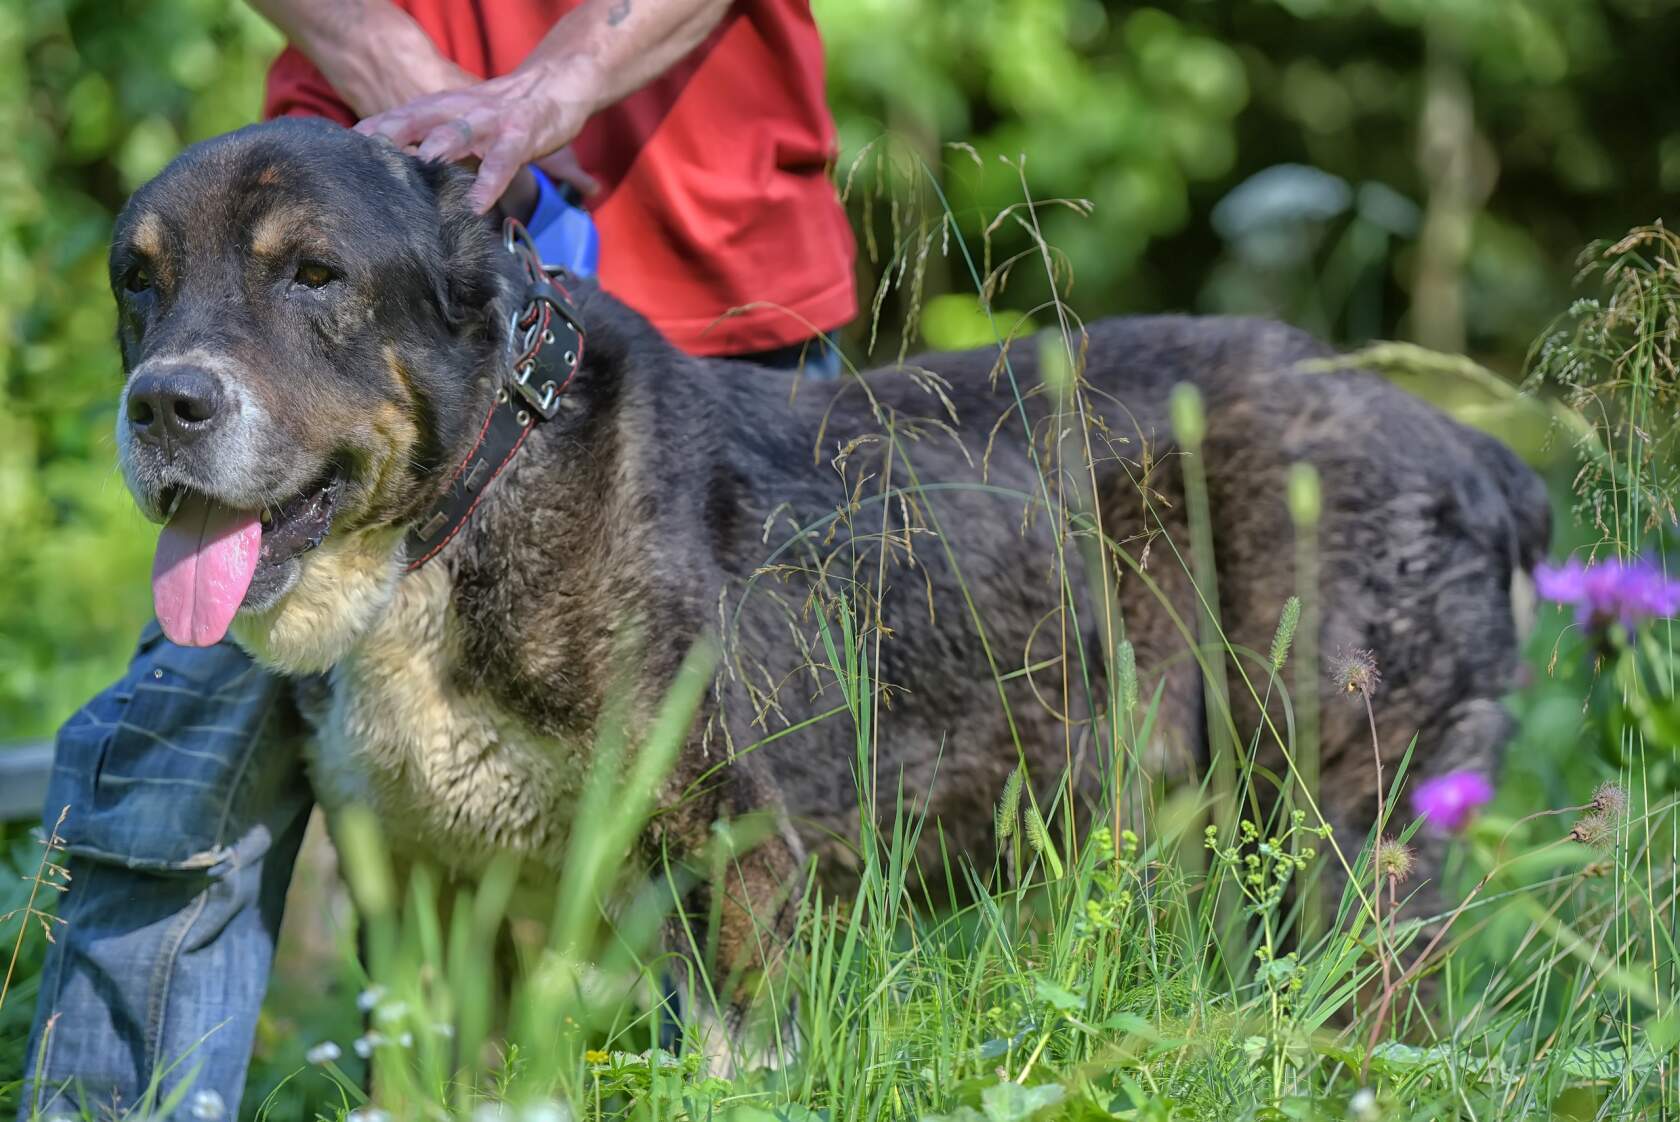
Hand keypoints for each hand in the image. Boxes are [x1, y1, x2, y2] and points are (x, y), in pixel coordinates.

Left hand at [355, 64, 599, 212]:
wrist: (553, 86)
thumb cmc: (503, 111)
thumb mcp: (461, 119)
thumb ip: (433, 138)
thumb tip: (403, 172)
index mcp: (440, 107)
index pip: (397, 117)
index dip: (369, 133)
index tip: (338, 153)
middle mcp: (458, 110)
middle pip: (416, 120)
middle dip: (387, 138)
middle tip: (361, 163)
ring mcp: (489, 122)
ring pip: (456, 133)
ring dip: (435, 151)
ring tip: (417, 174)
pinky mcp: (521, 136)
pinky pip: (502, 161)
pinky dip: (489, 182)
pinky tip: (477, 206)